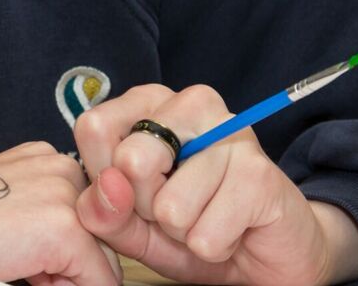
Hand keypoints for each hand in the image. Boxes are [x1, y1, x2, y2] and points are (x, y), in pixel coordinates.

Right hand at [0, 141, 124, 285]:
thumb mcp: (5, 210)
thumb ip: (45, 216)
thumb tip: (91, 260)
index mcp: (46, 159)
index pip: (93, 217)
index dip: (67, 253)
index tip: (31, 259)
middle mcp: (62, 165)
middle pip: (104, 239)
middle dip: (72, 267)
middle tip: (20, 267)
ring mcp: (65, 194)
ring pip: (105, 262)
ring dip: (68, 279)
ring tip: (17, 268)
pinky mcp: (63, 228)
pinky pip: (99, 283)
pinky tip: (20, 274)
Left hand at [70, 84, 357, 285]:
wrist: (263, 254)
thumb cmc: (191, 225)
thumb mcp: (132, 223)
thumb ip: (102, 209)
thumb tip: (108, 185)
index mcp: (152, 102)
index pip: (94, 128)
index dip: (105, 178)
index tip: (134, 189)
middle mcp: (192, 104)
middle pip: (131, 161)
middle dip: (146, 207)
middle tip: (175, 209)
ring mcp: (231, 134)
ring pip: (169, 208)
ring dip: (183, 232)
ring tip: (207, 218)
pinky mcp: (260, 175)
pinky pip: (205, 236)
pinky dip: (213, 248)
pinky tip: (232, 230)